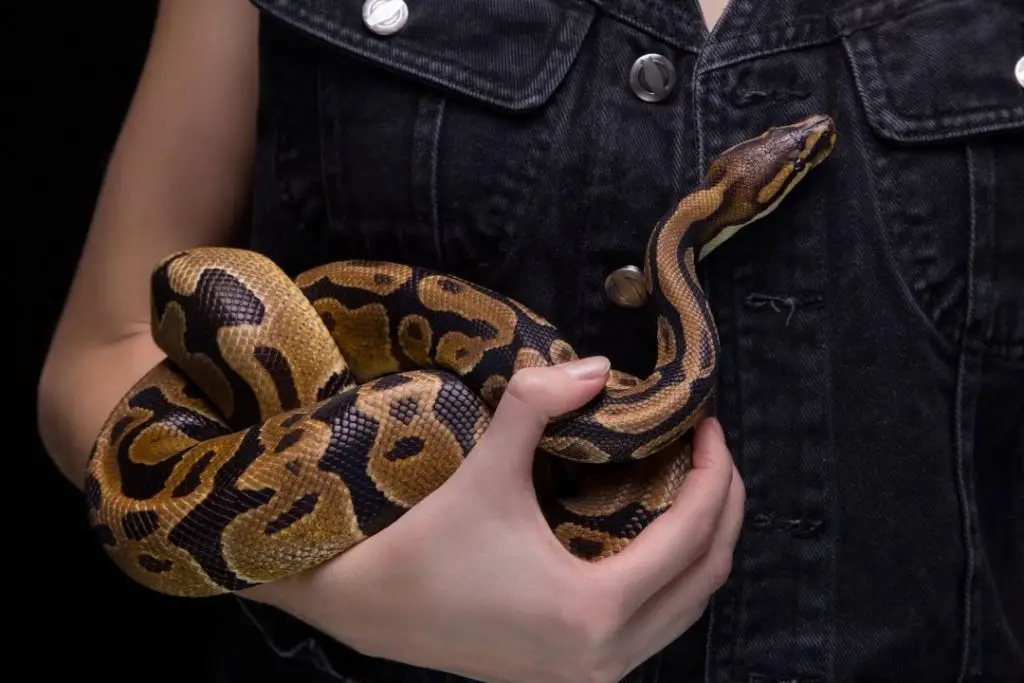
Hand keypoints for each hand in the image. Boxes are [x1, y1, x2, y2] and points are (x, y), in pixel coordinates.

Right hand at [242, 357, 744, 682]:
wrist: (367, 607)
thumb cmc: (422, 544)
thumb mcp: (484, 470)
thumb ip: (538, 406)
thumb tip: (593, 368)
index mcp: (593, 609)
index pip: (690, 535)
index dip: (712, 473)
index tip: (708, 426)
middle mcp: (605, 656)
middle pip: (706, 577)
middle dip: (722, 506)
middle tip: (710, 450)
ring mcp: (592, 675)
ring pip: (686, 610)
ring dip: (702, 546)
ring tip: (692, 485)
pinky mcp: (575, 674)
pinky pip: (656, 626)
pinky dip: (672, 578)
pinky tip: (655, 536)